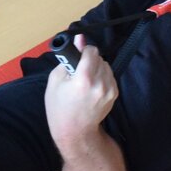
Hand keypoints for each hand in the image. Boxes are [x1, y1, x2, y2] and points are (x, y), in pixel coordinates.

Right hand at [45, 35, 117, 152]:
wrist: (74, 131)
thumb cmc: (59, 107)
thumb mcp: (56, 80)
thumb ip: (69, 57)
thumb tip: (79, 38)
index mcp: (84, 79)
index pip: (92, 51)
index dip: (84, 51)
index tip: (78, 56)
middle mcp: (100, 83)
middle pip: (99, 57)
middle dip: (89, 60)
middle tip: (78, 71)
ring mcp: (109, 89)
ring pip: (106, 65)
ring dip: (96, 68)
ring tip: (85, 81)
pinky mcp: (114, 94)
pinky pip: (109, 75)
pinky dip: (102, 77)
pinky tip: (91, 87)